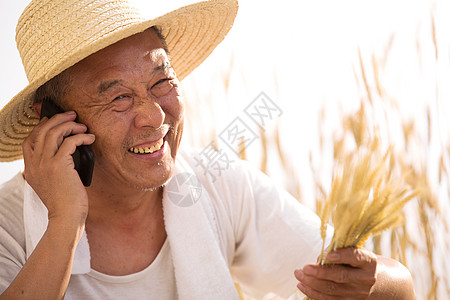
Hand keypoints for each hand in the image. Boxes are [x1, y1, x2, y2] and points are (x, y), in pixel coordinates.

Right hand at [22, 111, 94, 226]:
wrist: (66, 217)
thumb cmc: (65, 202)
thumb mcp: (51, 184)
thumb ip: (51, 168)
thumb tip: (66, 150)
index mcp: (30, 168)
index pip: (30, 139)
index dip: (42, 126)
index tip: (55, 120)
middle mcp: (34, 163)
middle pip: (42, 130)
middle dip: (58, 119)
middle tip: (72, 115)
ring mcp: (45, 163)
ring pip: (54, 132)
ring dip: (70, 125)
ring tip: (83, 126)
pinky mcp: (59, 165)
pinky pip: (70, 141)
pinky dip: (82, 136)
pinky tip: (90, 138)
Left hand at [295, 247, 376, 299]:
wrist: (372, 278)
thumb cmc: (355, 259)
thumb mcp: (352, 250)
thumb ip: (338, 250)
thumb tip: (320, 258)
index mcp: (368, 262)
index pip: (356, 257)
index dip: (342, 256)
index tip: (328, 255)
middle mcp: (365, 278)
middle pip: (341, 276)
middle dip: (320, 272)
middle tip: (305, 268)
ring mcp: (358, 292)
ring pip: (332, 289)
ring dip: (312, 283)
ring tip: (298, 274)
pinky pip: (329, 299)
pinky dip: (313, 293)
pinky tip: (302, 285)